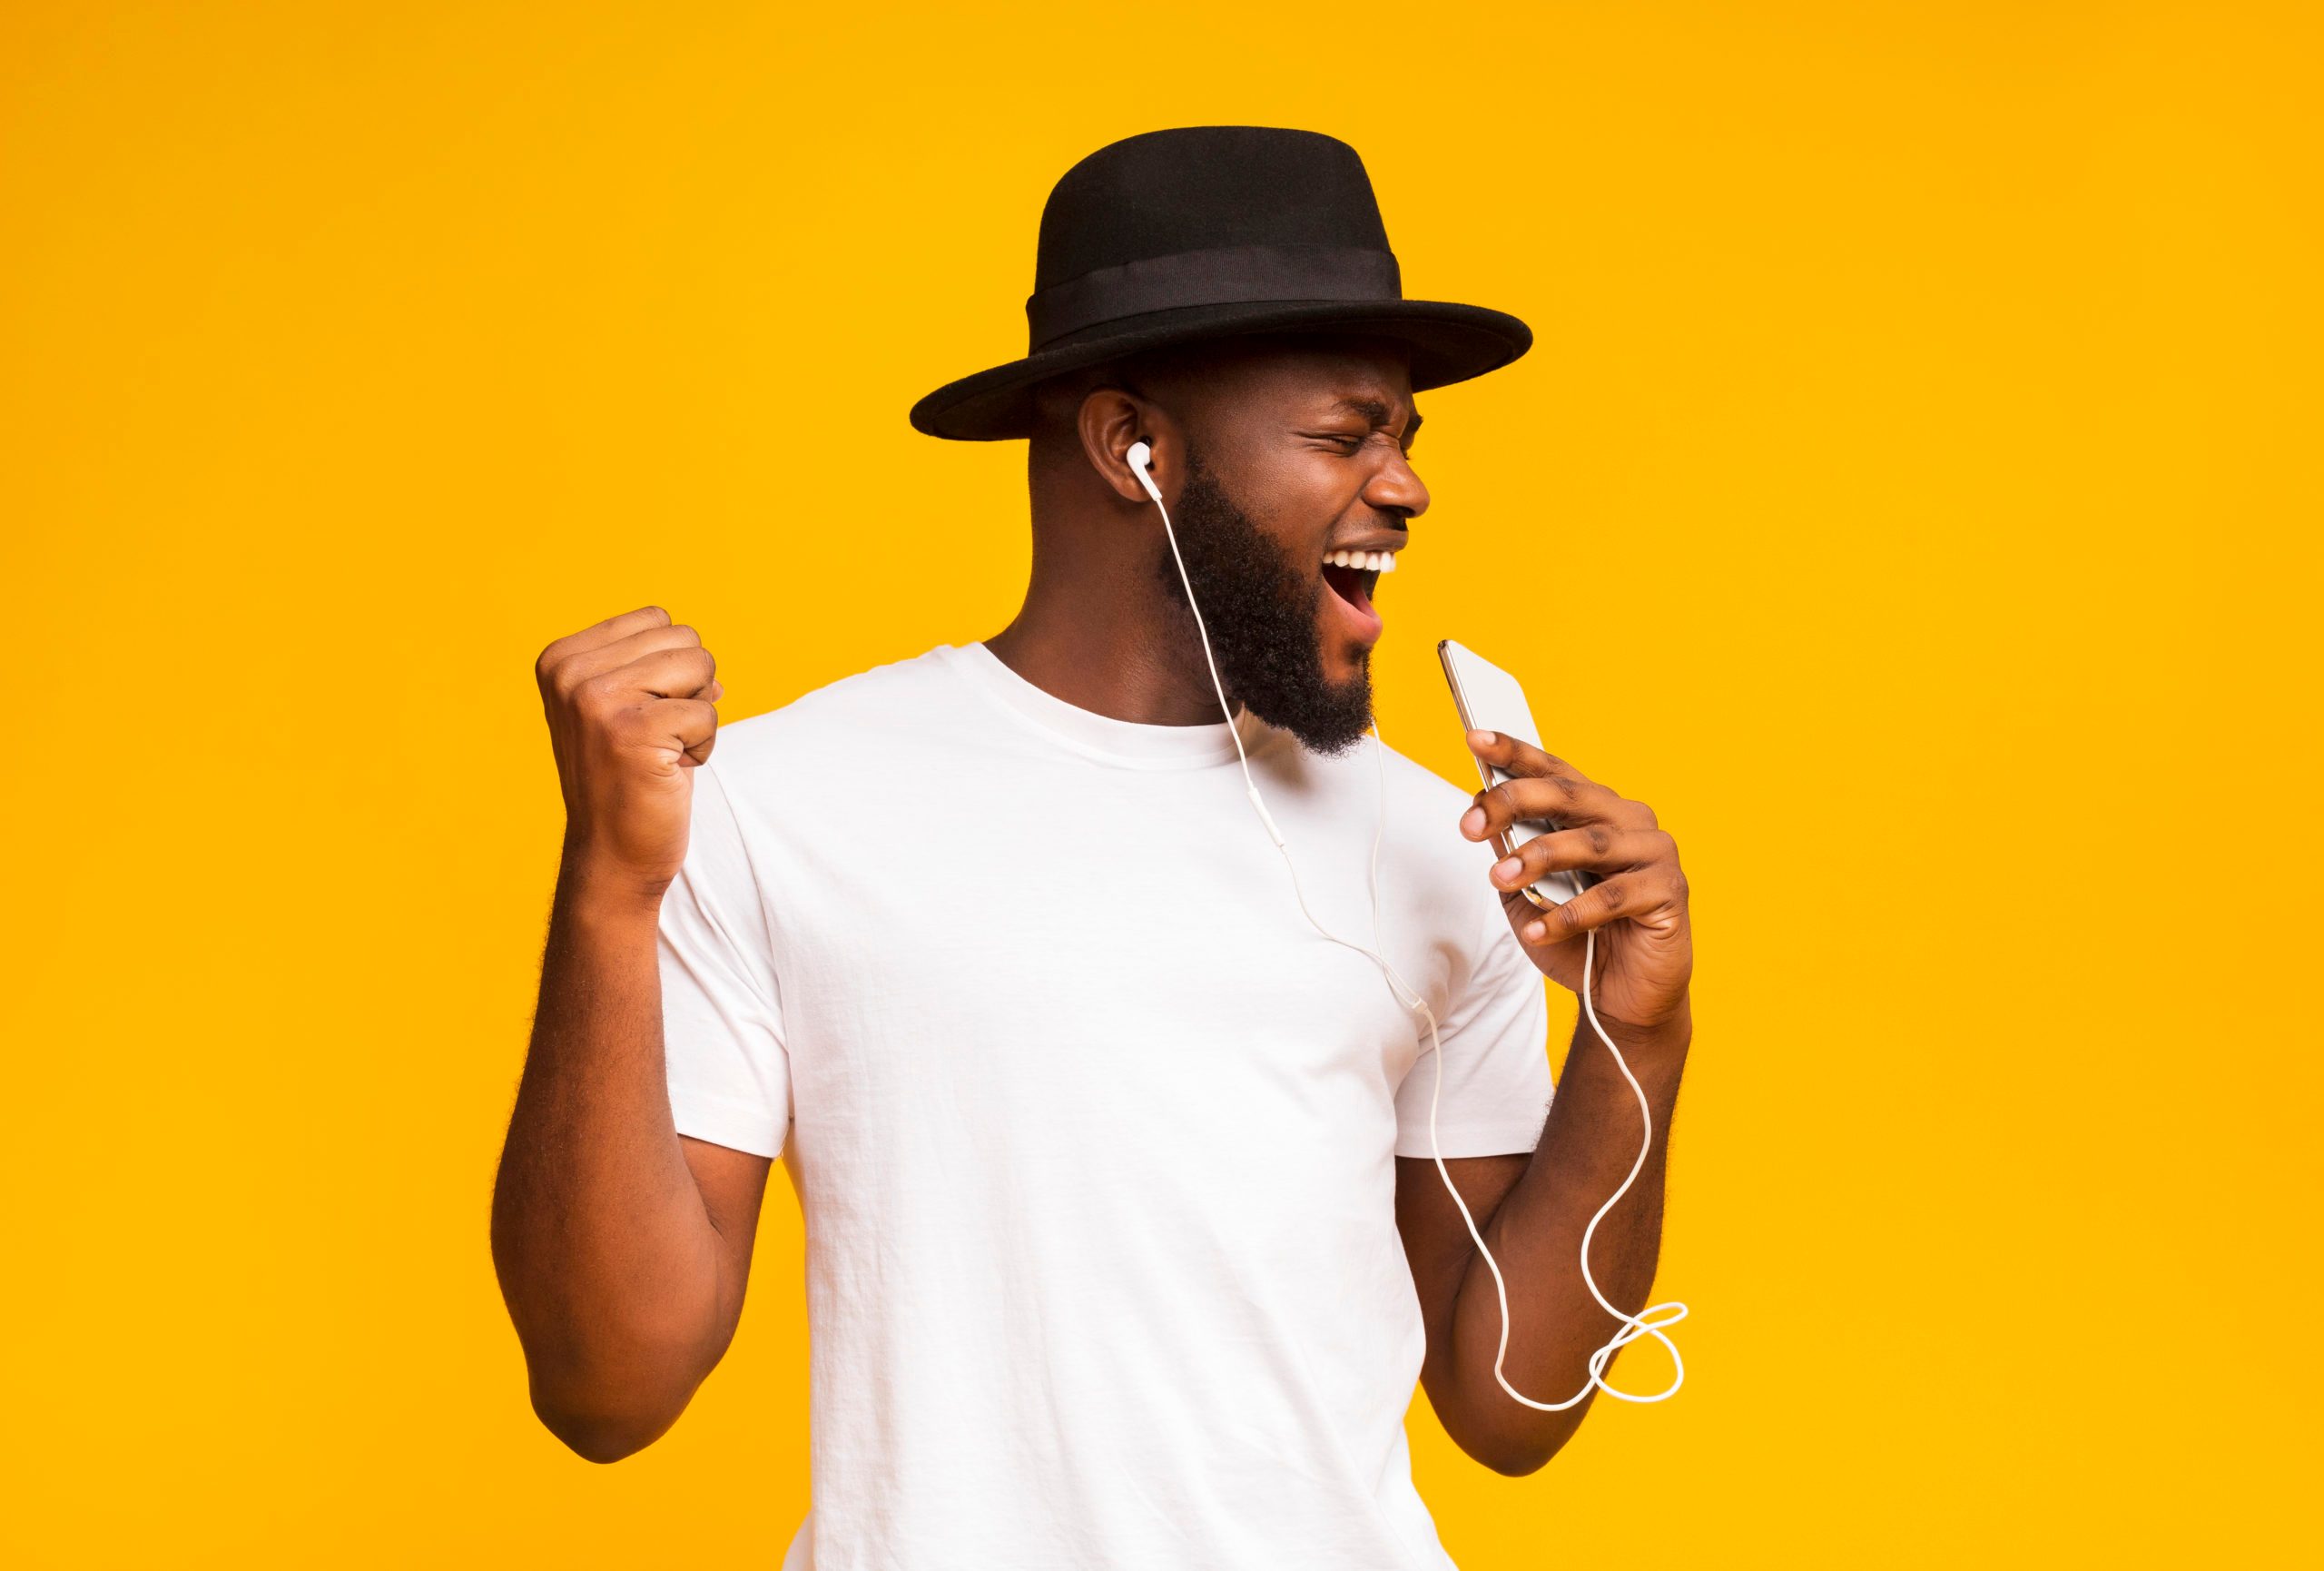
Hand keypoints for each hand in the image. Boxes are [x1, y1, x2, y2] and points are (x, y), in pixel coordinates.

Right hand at [534, 606, 721, 904]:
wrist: (613, 855)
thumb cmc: (630, 780)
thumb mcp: (629, 711)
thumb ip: (658, 672)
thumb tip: (711, 670)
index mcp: (561, 658)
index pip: (658, 620)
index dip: (671, 669)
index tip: (640, 715)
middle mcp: (570, 673)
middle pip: (684, 639)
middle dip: (689, 690)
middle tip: (655, 738)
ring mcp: (595, 700)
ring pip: (700, 666)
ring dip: (698, 715)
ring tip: (661, 751)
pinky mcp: (630, 730)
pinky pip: (707, 711)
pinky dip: (703, 745)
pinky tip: (667, 770)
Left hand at [1458, 729, 1691, 1036]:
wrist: (1621, 998)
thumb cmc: (1576, 940)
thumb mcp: (1527, 894)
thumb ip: (1509, 852)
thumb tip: (1479, 809)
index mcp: (1598, 810)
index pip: (1553, 772)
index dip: (1515, 753)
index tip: (1474, 738)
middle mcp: (1629, 820)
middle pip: (1570, 796)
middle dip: (1515, 802)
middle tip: (1472, 824)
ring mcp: (1654, 853)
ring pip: (1591, 842)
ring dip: (1539, 858)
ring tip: (1501, 878)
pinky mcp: (1669, 892)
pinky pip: (1612, 896)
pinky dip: (1569, 913)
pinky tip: (1538, 928)